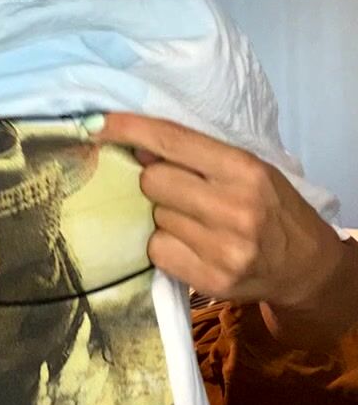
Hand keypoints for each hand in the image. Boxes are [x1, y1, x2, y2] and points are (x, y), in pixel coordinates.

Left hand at [87, 112, 344, 311]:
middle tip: (181, 190)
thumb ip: (199, 156)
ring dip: (164, 216)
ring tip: (197, 222)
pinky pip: (156, 251)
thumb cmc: (272, 208)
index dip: (130, 129)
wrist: (305, 266)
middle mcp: (234, 208)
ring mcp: (222, 248)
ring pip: (153, 218)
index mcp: (244, 170)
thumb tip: (137, 146)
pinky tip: (192, 245)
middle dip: (157, 181)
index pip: (172, 141)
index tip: (97, 123)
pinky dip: (165, 246)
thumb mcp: (249, 169)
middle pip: (153, 181)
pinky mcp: (210, 280)